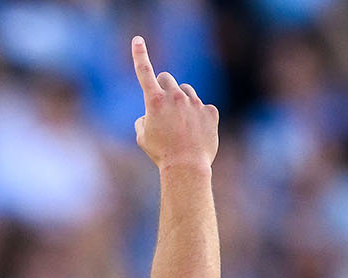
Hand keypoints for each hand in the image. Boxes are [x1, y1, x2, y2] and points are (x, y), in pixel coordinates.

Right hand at [132, 36, 218, 171]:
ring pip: (186, 91)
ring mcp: (195, 103)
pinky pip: (202, 107)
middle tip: (163, 104)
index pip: (144, 73)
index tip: (137, 40)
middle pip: (167, 78)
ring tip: (180, 124)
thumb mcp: (142, 137)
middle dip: (163, 87)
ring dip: (181, 101)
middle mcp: (175, 97)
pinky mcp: (210, 111)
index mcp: (155, 101)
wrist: (187, 167)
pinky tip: (194, 133)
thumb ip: (144, 119)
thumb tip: (150, 114)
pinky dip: (197, 116)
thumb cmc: (160, 153)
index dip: (139, 55)